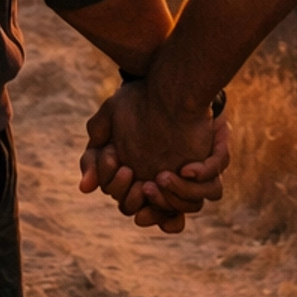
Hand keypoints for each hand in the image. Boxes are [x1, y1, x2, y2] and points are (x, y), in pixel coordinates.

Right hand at [79, 82, 230, 233]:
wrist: (171, 83)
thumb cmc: (139, 101)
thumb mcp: (108, 122)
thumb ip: (92, 155)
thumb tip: (85, 189)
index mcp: (137, 179)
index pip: (124, 202)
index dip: (117, 188)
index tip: (116, 161)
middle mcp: (161, 184)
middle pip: (148, 213)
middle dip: (136, 198)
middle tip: (131, 171)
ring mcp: (186, 177)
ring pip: (184, 207)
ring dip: (170, 200)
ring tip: (159, 178)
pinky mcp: (208, 166)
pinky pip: (211, 189)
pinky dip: (200, 183)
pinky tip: (186, 168)